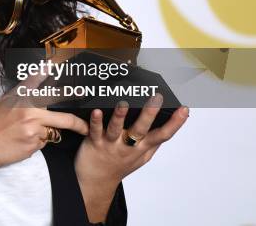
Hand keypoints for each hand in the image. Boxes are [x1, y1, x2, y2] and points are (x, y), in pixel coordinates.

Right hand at [0, 71, 88, 169]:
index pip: (39, 79)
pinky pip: (44, 142)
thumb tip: (41, 83)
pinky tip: (22, 140)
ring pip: (53, 132)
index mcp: (21, 96)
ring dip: (47, 133)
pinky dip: (37, 142)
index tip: (63, 62)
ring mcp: (33, 127)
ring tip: (26, 132)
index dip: (53, 69)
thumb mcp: (6, 102)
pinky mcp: (33, 143)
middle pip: (64, 116)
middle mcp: (30, 109)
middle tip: (87, 124)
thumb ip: (25, 94)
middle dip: (78, 122)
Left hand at [75, 93, 189, 187]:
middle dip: (150, 114)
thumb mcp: (141, 157)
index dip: (175, 123)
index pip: (163, 135)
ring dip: (120, 116)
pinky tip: (96, 111)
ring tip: (124, 103)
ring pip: (116, 129)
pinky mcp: (94, 143)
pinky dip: (96, 121)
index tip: (184, 109)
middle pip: (141, 130)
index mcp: (142, 148)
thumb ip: (152, 143)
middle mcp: (128, 146)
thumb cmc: (119, 165)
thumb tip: (167, 123)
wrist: (96, 182)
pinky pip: (94, 130)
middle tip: (157, 98)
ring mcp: (111, 145)